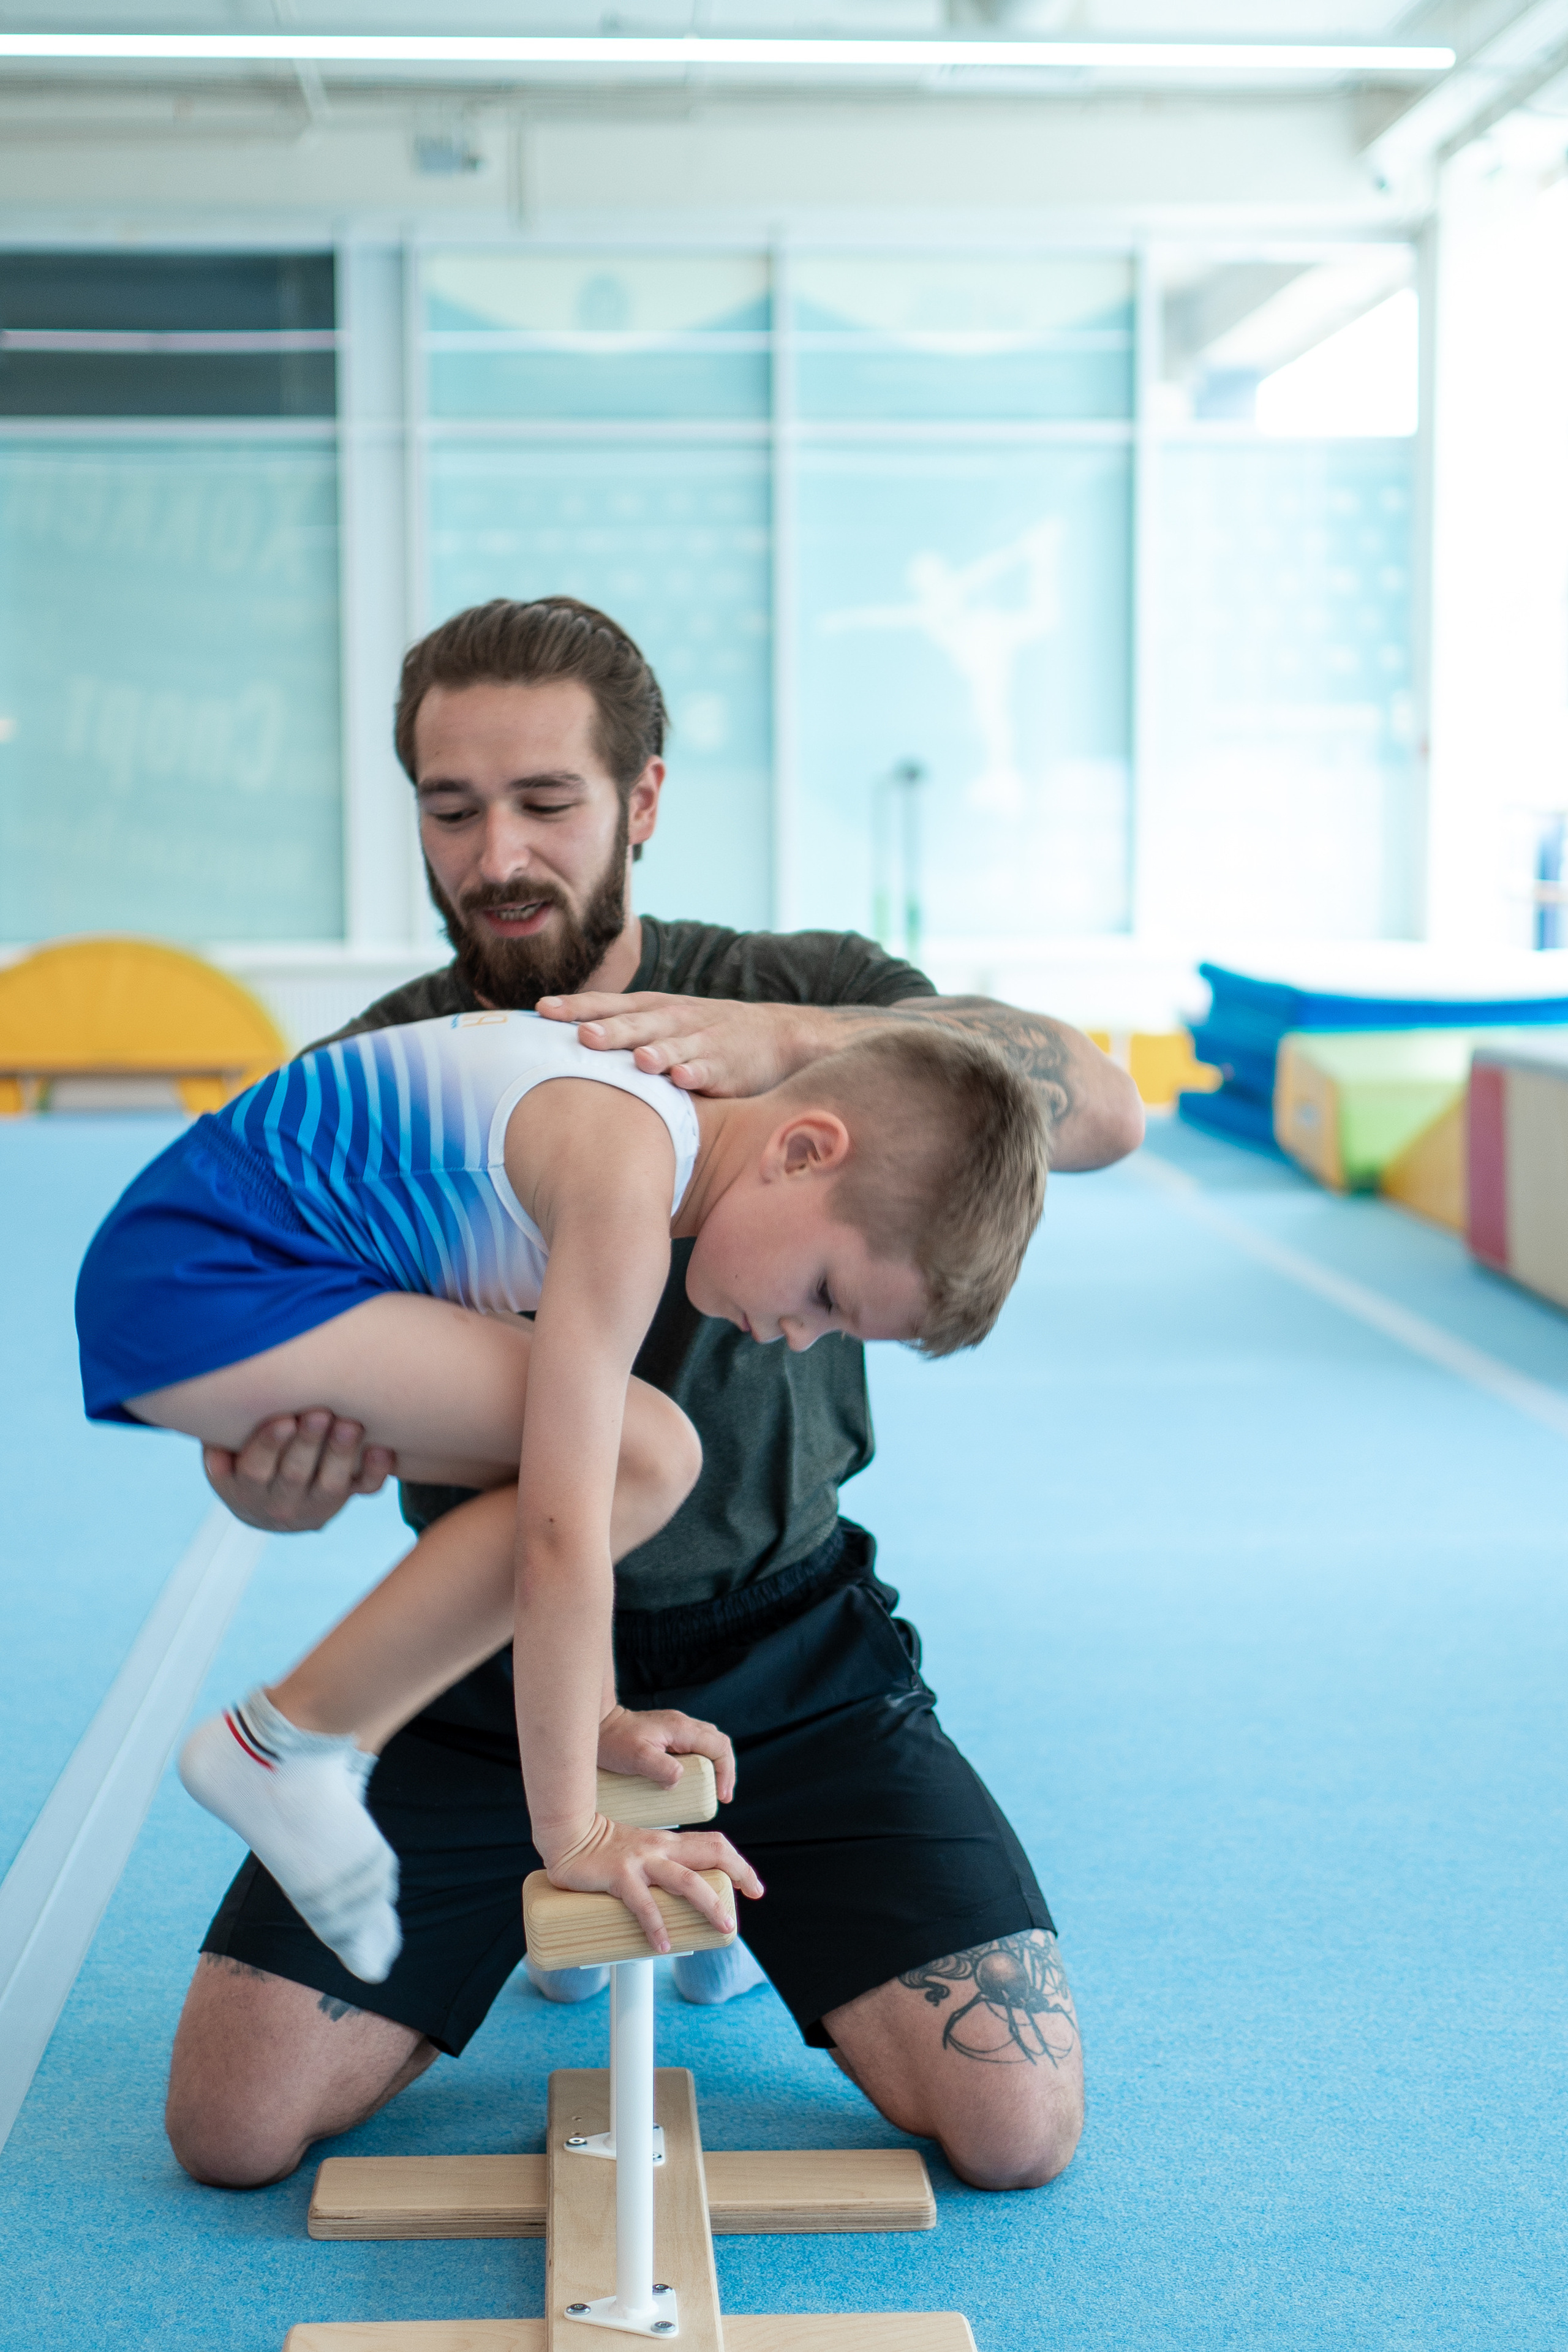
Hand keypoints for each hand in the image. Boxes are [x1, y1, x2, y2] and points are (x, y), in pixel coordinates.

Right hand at [202, 1411, 395, 1533]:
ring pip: (331, 1485)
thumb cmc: (243, 1461)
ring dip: (341, 1454)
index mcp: (245, 1490)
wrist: (270, 1507)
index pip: (255, 1470)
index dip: (268, 1445)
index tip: (283, 1420)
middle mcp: (280, 1504)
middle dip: (308, 1443)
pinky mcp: (345, 1499)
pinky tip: (382, 1448)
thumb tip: (213, 1402)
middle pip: (294, 1475)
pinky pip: (363, 1490)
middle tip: (320, 1413)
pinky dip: (375, 1472)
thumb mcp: (222, 1456)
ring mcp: (316, 1505)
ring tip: (350, 1424)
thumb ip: (219, 1438)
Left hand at [536, 991, 815, 1096]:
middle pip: (636, 1024)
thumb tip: (561, 1047)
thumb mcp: (662, 1023)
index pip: (608, 1004)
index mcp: (652, 1009)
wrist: (774, 1035)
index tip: (542, 1009)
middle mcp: (673, 1020)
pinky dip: (696, 1074)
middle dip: (610, 1030)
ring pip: (674, 1046)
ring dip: (655, 1052)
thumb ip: (621, 1032)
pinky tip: (683, 1080)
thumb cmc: (702, 1034)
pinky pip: (709, 1070)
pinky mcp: (727, 1066)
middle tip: (581, 1035)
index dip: (577, 1006)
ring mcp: (701, 1042)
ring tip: (637, 1060)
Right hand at [542, 1814, 763, 1953]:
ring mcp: (641, 1861)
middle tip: (754, 1894)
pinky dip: (656, 1925)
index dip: (738, 1862)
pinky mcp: (619, 1876)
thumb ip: (658, 1867)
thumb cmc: (602, 1848)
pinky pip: (643, 1903)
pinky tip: (663, 1945)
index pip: (714, 1844)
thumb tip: (677, 1900)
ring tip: (724, 1926)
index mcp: (668, 1843)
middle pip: (712, 1852)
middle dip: (739, 1872)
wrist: (567, 1834)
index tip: (753, 1886)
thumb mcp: (640, 1851)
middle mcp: (661, 1848)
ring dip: (710, 1905)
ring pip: (687, 1880)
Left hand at [597, 1703, 736, 1804]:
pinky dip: (704, 1763)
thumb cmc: (614, 1741)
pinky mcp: (669, 1735)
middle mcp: (683, 1725)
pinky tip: (697, 1779)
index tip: (722, 1796)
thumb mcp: (637, 1757)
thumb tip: (680, 1779)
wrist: (597, 1726)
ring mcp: (676, 1728)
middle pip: (719, 1743)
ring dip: (717, 1766)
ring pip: (709, 1743)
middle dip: (726, 1770)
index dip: (726, 1772)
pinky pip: (696, 1747)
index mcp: (681, 1728)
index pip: (718, 1747)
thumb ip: (662, 1768)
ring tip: (714, 1790)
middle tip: (722, 1796)